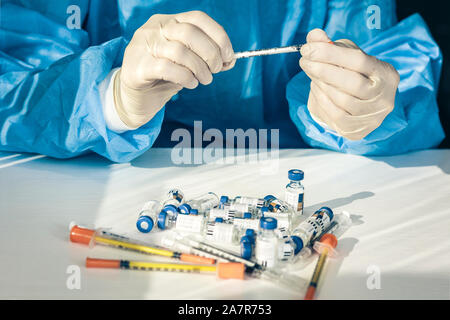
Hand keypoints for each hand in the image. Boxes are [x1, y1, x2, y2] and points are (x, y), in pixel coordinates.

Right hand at [115, 11, 234, 127]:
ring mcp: (143, 46)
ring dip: (200, 68)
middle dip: (210, 53)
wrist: (137, 97)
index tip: (228, 56)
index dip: (218, 36)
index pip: (198, 18)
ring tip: (204, 80)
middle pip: (190, 32)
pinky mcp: (138, 67)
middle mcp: (154, 29)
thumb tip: (229, 60)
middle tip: (215, 70)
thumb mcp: (188, 64)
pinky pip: (168, 68)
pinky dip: (186, 77)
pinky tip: (191, 84)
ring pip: (180, 51)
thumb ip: (206, 58)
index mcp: (168, 22)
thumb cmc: (164, 78)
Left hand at [299, 29, 399, 139]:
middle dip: (323, 70)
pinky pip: (334, 114)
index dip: (331, 53)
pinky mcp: (357, 130)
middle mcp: (384, 97)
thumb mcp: (347, 55)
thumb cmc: (355, 75)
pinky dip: (321, 99)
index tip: (308, 48)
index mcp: (386, 74)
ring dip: (320, 84)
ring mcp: (372, 116)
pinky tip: (316, 88)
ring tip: (311, 73)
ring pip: (341, 100)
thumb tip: (314, 37)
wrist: (362, 105)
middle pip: (352, 83)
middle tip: (304, 61)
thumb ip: (331, 45)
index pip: (359, 61)